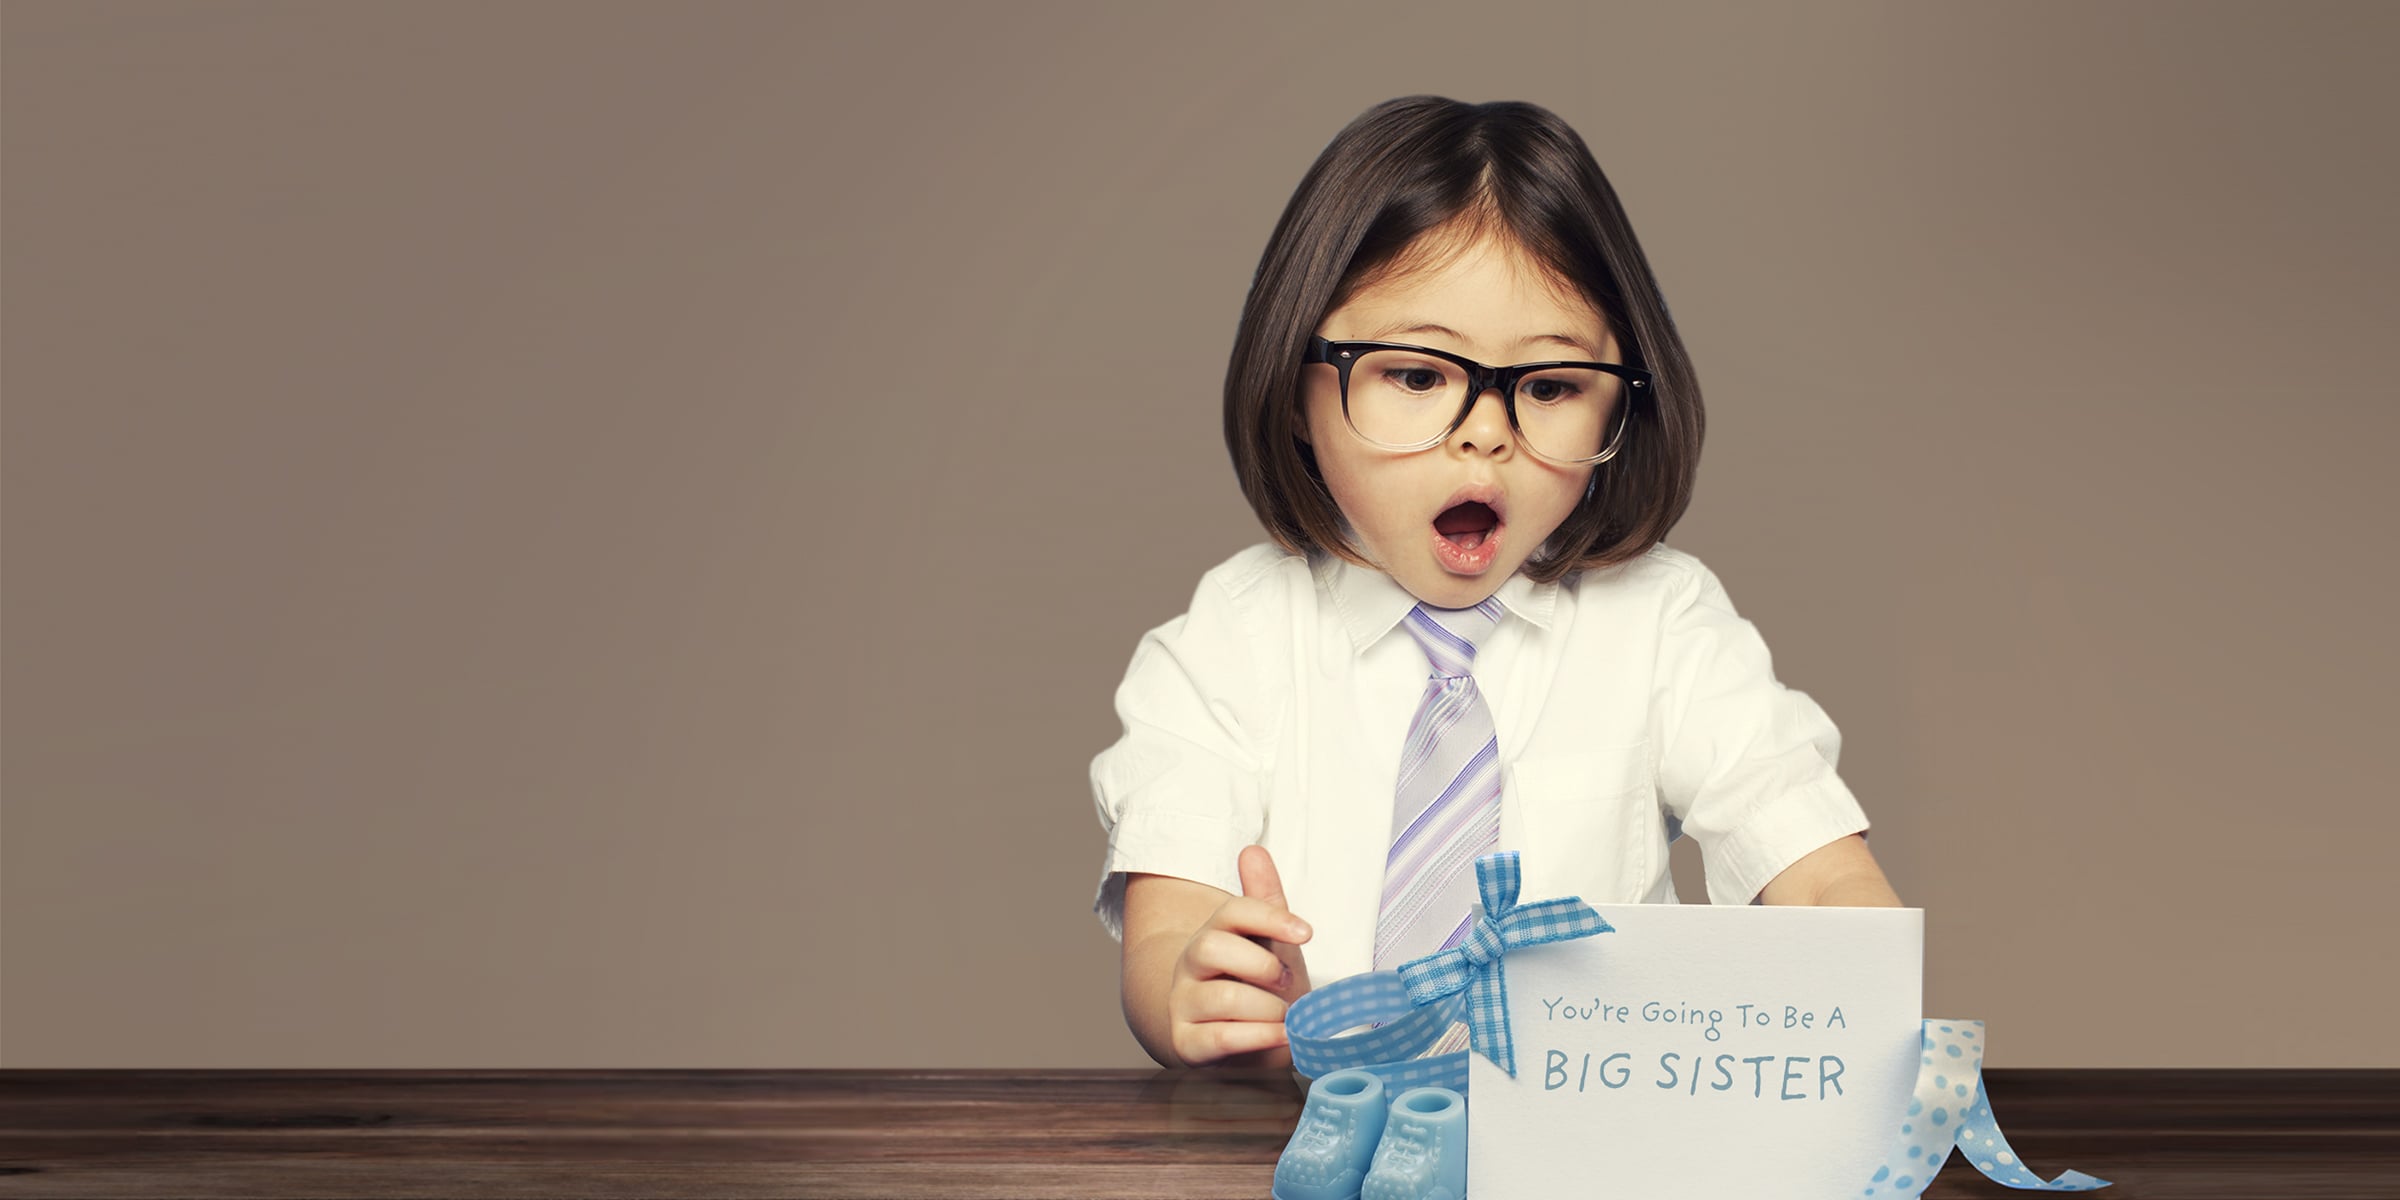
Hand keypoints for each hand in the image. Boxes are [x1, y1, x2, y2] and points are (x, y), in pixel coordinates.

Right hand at [1166, 844, 1314, 1066]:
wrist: (1244, 1043)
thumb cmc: (1262, 988)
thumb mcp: (1272, 945)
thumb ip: (1266, 901)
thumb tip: (1252, 850)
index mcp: (1213, 934)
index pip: (1232, 912)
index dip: (1270, 917)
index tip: (1307, 933)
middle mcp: (1189, 966)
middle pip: (1211, 946)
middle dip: (1262, 965)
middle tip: (1287, 982)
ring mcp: (1183, 1005)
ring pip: (1221, 997)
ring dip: (1267, 1009)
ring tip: (1286, 1018)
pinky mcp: (1186, 1044)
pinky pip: (1219, 1038)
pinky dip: (1258, 1038)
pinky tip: (1279, 1036)